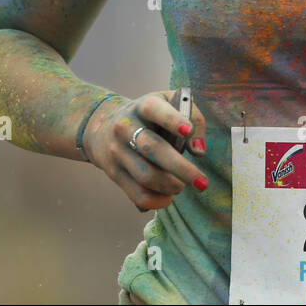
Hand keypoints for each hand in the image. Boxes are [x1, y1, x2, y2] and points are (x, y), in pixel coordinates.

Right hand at [85, 90, 207, 211]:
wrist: (104, 126)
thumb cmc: (148, 117)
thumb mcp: (168, 104)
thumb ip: (191, 118)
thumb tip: (199, 150)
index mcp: (142, 107)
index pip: (153, 109)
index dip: (171, 120)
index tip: (188, 131)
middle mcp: (125, 127)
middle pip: (153, 149)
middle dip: (181, 168)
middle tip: (202, 183)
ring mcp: (117, 151)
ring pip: (145, 175)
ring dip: (170, 186)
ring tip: (181, 186)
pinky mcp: (113, 173)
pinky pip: (136, 194)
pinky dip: (156, 200)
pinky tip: (167, 197)